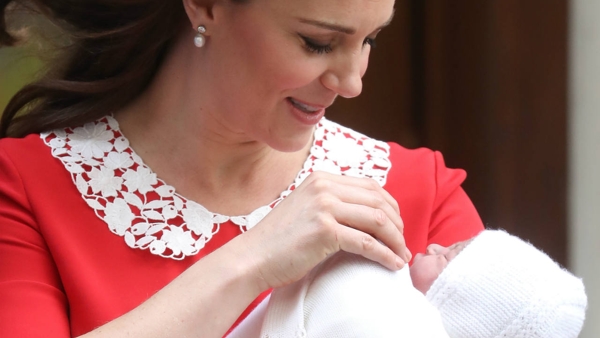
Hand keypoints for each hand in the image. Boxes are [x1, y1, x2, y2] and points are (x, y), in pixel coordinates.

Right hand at [240, 171, 410, 289]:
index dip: (390, 206)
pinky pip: (367, 243)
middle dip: (397, 224)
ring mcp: (324, 206)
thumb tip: (368, 214)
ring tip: (401, 255)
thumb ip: (331, 203)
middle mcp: (323, 187)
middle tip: (403, 243)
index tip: (396, 226)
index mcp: (321, 178)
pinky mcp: (324, 230)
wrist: (252, 258)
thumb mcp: (306, 208)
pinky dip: (385, 255)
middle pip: (379, 200)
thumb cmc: (279, 240)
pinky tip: (392, 264)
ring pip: (377, 220)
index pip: (370, 186)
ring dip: (396, 240)